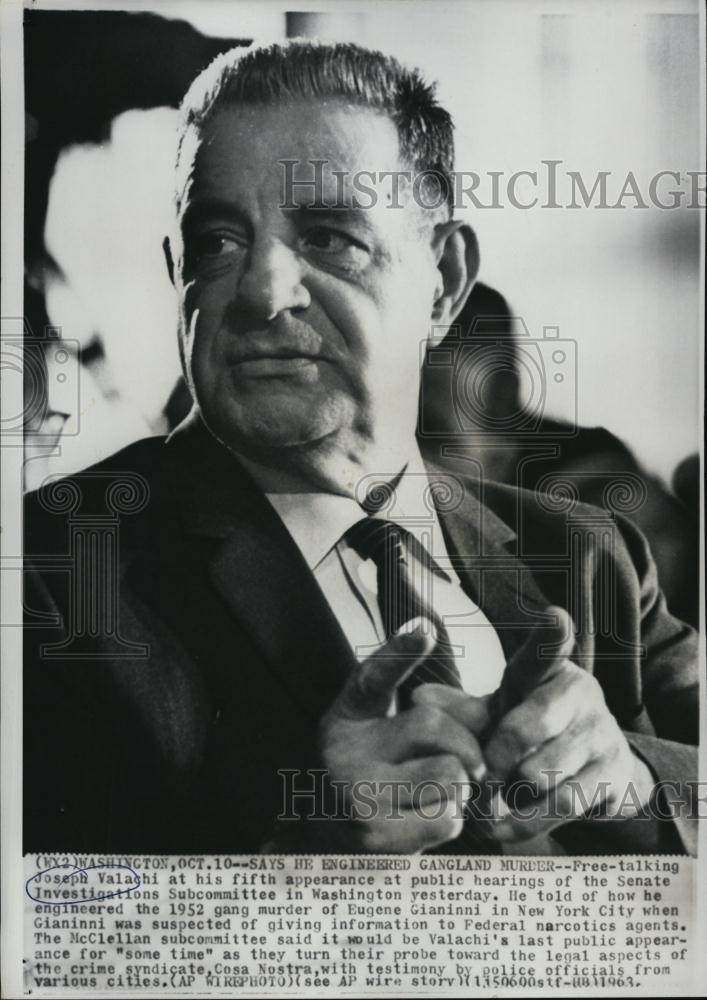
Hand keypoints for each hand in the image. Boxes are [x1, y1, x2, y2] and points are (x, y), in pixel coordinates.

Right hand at [316, 618, 484, 852]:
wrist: (323, 844)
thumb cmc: (370, 778)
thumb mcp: (379, 732)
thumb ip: (425, 712)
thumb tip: (474, 696)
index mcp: (348, 713)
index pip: (373, 676)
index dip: (400, 650)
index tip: (424, 630)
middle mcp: (343, 747)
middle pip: (433, 727)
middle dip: (465, 746)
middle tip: (464, 762)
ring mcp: (355, 792)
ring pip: (448, 774)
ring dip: (458, 788)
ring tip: (436, 794)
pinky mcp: (374, 837)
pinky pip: (446, 818)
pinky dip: (449, 820)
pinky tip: (424, 821)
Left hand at [414, 607, 655, 843]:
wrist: (591, 771)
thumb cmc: (531, 731)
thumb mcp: (497, 715)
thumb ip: (461, 710)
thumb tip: (418, 699)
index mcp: (548, 671)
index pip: (548, 651)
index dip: (552, 635)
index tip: (556, 617)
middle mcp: (582, 693)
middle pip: (528, 726)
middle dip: (495, 759)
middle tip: (479, 779)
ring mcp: (602, 733)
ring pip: (545, 770)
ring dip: (510, 794)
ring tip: (487, 807)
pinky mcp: (614, 773)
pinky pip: (565, 802)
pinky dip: (527, 820)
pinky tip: (503, 827)